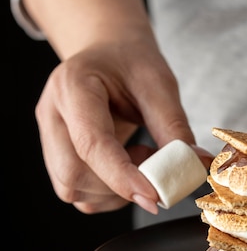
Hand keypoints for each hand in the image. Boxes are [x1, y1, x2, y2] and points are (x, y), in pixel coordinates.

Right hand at [25, 0, 211, 213]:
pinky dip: (109, 192)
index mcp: (73, 85)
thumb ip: (173, 125)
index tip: (155, 196)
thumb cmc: (131, 63)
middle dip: (119, 185)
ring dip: (115, 190)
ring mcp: (49, 138)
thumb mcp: (159, 83)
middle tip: (152, 160)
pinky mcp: (56, 158)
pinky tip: (127, 166)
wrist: (108, 55)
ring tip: (140, 156)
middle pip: (73, 174)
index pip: (91, 142)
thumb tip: (194, 166)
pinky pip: (79, 194)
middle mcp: (51, 113)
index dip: (122, 175)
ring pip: (73, 189)